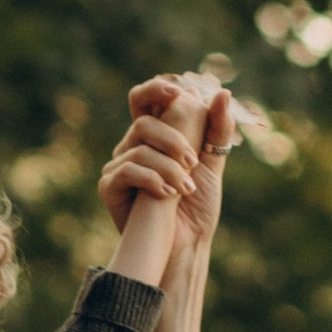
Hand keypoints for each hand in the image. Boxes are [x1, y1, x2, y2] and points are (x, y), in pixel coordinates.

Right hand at [100, 75, 234, 274]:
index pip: (147, 99)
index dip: (156, 89)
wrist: (187, 243)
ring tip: (185, 188)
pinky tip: (168, 195)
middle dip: (171, 136)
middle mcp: (134, 147)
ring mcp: (119, 166)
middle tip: (192, 159)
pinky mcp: (109, 186)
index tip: (178, 92)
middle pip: (143, 120)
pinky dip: (152, 179)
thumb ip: (216, 129)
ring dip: (169, 166)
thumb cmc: (196, 205)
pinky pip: (127, 169)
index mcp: (155, 137)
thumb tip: (221, 92)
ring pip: (139, 146)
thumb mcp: (210, 162)